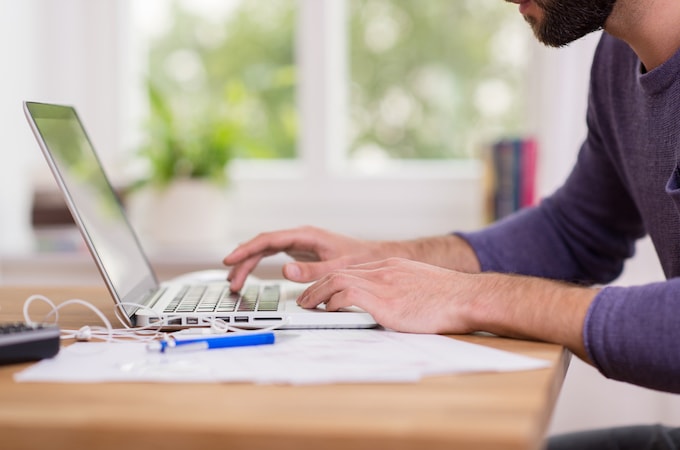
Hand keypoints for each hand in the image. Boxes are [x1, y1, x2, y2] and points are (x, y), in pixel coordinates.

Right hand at [224, 226, 387, 290]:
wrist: (375, 257)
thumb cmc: (360, 259)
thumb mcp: (338, 267)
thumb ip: (312, 270)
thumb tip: (285, 270)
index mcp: (305, 235)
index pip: (268, 240)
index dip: (247, 249)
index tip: (231, 259)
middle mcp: (299, 236)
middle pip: (262, 246)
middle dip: (243, 261)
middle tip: (230, 281)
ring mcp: (298, 243)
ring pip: (265, 250)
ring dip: (248, 264)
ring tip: (234, 282)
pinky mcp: (300, 252)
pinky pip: (272, 255)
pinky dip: (258, 264)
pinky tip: (248, 273)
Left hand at [296, 257, 478, 333]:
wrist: (467, 297)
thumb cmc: (450, 298)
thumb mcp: (420, 286)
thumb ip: (401, 290)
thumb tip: (393, 306)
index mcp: (392, 266)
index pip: (353, 270)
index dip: (332, 281)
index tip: (321, 292)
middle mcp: (384, 270)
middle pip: (340, 271)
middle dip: (316, 285)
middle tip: (304, 299)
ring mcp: (384, 283)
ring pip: (337, 280)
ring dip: (317, 294)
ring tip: (306, 305)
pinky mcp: (385, 300)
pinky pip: (348, 295)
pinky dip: (333, 302)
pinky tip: (328, 311)